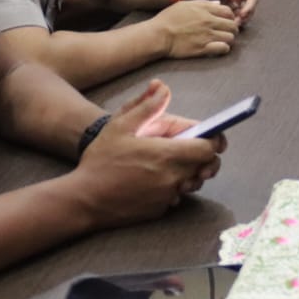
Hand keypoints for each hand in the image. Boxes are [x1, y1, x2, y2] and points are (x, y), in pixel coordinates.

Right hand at [74, 80, 223, 225]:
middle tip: (191, 147)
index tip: (211, 135)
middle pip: (207, 167)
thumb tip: (163, 88)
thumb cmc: (101, 160)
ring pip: (194, 182)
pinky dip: (174, 187)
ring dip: (190, 171)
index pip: (209, 149)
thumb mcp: (120, 126)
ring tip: (170, 162)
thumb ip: (147, 106)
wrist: (83, 199)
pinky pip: (177, 196)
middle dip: (205, 156)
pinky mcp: (160, 210)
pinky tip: (154, 179)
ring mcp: (167, 196)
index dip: (215, 141)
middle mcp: (173, 178)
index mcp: (167, 155)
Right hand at [150, 0, 238, 57]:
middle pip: (232, 25)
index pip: (228, 11)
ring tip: (223, 40)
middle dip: (232, 28)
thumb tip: (217, 4)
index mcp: (205, 9)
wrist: (158, 35)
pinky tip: (219, 48)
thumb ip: (203, 3)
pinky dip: (224, 48)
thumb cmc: (168, 18)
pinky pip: (223, 48)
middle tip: (227, 32)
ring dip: (229, 39)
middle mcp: (209, 21)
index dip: (230, 16)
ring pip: (230, 37)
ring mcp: (207, 35)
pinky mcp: (203, 48)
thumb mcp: (185, 4)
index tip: (226, 20)